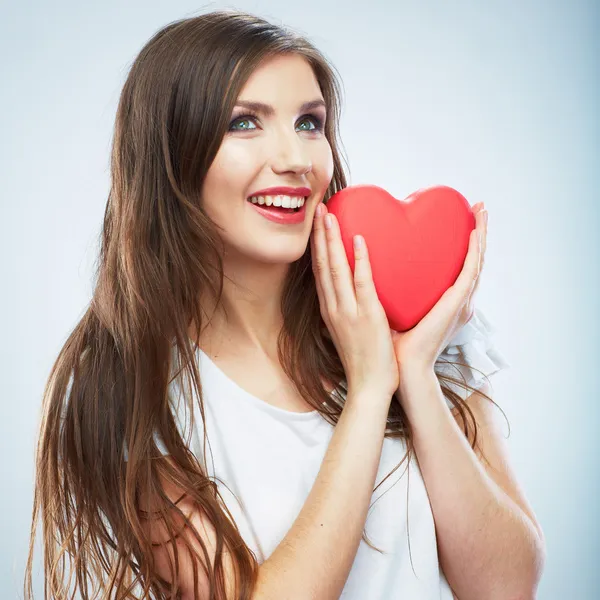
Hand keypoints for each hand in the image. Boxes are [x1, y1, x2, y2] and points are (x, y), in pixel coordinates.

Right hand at [311, 202, 399, 401]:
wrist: (368, 387)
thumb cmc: (362, 361)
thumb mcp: (346, 332)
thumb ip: (345, 311)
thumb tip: (348, 294)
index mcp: (329, 310)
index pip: (319, 272)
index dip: (316, 246)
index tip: (315, 224)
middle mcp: (333, 308)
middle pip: (322, 265)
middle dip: (318, 235)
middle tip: (317, 208)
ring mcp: (348, 312)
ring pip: (335, 269)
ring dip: (331, 240)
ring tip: (329, 215)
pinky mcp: (367, 316)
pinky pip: (362, 283)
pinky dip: (359, 260)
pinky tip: (358, 239)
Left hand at [390, 203, 487, 372]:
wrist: (403, 369)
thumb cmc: (395, 346)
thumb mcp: (393, 311)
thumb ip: (389, 292)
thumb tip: (372, 271)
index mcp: (443, 302)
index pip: (456, 266)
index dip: (462, 243)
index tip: (462, 220)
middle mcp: (456, 300)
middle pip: (471, 259)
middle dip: (477, 232)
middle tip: (480, 207)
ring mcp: (459, 302)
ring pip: (476, 261)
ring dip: (482, 234)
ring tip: (483, 210)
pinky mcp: (456, 305)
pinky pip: (470, 273)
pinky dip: (475, 251)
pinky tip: (477, 233)